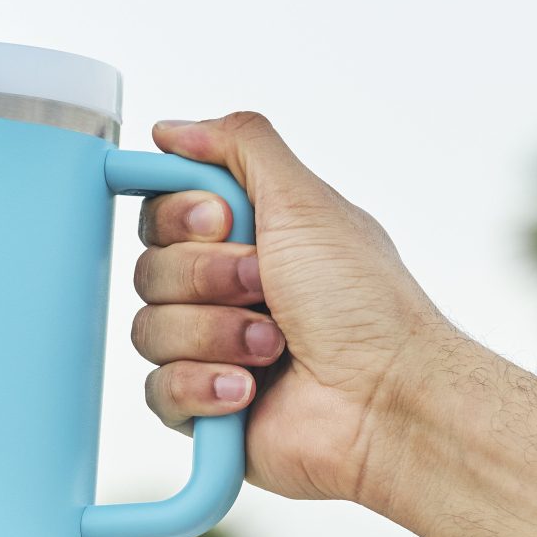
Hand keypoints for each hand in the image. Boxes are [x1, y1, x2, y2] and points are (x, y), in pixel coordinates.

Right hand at [132, 113, 453, 503]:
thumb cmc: (366, 306)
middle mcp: (225, 291)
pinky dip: (204, 386)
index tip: (220, 222)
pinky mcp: (205, 408)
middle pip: (149, 270)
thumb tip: (173, 129)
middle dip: (208, 278)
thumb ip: (239, 146)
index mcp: (248, 239)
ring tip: (274, 347)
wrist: (388, 399)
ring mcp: (213, 350)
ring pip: (149, 331)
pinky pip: (158, 391)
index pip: (163, 213)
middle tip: (265, 287)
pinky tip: (248, 389)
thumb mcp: (306, 201)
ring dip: (216, 334)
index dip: (179, 216)